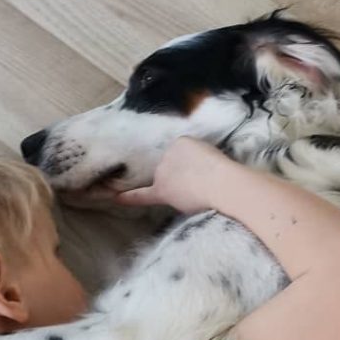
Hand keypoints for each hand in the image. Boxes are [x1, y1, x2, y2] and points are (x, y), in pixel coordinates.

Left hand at [115, 138, 234, 214]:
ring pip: (167, 183)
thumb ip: (195, 160)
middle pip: (172, 170)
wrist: (224, 184)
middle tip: (204, 183)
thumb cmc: (224, 172)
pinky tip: (115, 198)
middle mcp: (167, 153)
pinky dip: (128, 197)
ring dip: (180, 188)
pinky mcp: (163, 190)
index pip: (181, 156)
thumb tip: (188, 176)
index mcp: (181, 141)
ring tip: (199, 191)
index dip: (193, 167)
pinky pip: (141, 195)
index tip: (204, 171)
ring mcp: (163, 171)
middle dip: (185, 177)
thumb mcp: (211, 153)